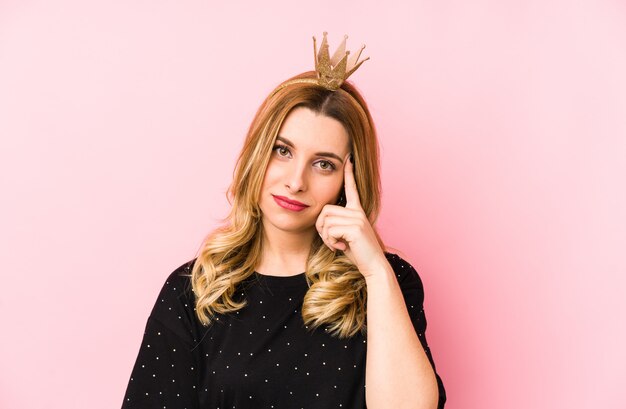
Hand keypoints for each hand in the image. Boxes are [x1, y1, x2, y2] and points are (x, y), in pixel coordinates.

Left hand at [315, 153, 387, 276]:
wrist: (373, 266)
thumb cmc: (358, 253)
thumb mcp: (345, 236)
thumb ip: (337, 225)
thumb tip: (323, 220)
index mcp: (357, 211)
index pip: (352, 188)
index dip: (349, 173)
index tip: (348, 158)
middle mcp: (358, 212)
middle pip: (325, 211)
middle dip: (321, 228)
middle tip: (331, 241)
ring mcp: (357, 218)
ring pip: (325, 221)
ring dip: (326, 237)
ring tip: (338, 245)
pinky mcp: (355, 228)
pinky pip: (330, 231)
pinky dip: (331, 242)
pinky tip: (342, 248)